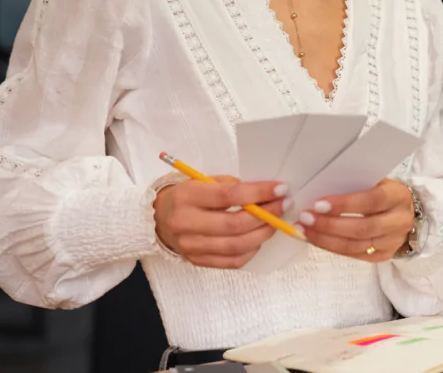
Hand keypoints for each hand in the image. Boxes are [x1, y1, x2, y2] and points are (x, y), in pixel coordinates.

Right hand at [153, 176, 289, 268]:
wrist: (159, 218)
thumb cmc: (189, 196)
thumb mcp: (203, 181)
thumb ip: (230, 186)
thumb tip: (266, 194)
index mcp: (186, 197)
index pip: (229, 196)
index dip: (259, 193)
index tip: (280, 189)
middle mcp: (185, 224)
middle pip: (234, 225)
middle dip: (266, 216)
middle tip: (283, 205)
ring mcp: (190, 246)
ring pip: (236, 246)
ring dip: (263, 234)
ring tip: (275, 222)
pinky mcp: (197, 261)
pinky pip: (232, 261)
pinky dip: (252, 250)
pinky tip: (259, 237)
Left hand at [297, 179, 412, 261]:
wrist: (406, 212)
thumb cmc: (383, 192)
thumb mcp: (375, 182)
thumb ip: (354, 187)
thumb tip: (318, 194)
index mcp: (398, 197)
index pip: (370, 201)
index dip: (344, 205)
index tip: (318, 204)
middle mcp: (399, 221)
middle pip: (362, 228)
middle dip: (330, 225)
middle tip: (305, 219)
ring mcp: (392, 242)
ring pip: (355, 246)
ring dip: (325, 239)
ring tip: (304, 230)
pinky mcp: (383, 256)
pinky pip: (354, 255)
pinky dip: (332, 247)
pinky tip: (316, 239)